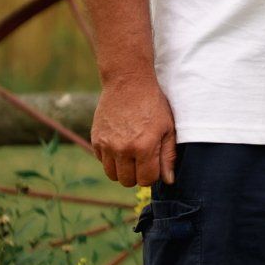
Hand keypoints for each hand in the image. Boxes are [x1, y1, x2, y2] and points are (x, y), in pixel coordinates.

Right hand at [92, 72, 176, 187]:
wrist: (128, 83)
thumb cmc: (153, 105)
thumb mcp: (168, 128)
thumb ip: (168, 156)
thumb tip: (169, 180)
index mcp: (144, 147)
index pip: (146, 180)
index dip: (153, 175)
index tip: (155, 164)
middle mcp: (123, 149)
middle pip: (128, 181)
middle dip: (137, 175)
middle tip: (144, 159)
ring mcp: (107, 145)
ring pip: (112, 175)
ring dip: (123, 170)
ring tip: (132, 154)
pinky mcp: (96, 140)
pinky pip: (102, 161)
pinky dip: (111, 159)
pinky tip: (120, 144)